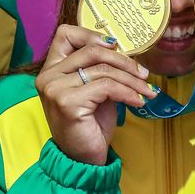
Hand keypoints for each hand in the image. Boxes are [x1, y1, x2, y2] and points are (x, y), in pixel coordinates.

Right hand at [35, 25, 155, 165]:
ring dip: (131, 79)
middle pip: (92, 51)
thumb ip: (100, 69)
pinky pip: (106, 87)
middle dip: (123, 61)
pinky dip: (128, 92)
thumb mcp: (95, 90)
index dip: (92, 35)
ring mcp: (55, 89)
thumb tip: (125, 51)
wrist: (82, 158)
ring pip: (103, 70)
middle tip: (143, 73)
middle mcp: (48, 76)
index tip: (116, 46)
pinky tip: (138, 101)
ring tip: (146, 90)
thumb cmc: (90, 124)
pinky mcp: (68, 102)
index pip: (65, 34)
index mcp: (51, 69)